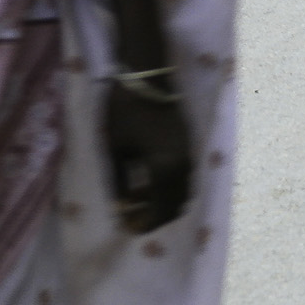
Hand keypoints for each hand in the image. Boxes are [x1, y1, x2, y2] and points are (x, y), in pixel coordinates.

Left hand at [105, 82, 191, 233]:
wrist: (146, 77)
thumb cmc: (125, 111)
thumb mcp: (115, 150)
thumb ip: (119, 183)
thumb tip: (120, 209)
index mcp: (164, 169)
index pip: (160, 211)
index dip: (145, 224)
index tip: (127, 227)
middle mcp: (183, 165)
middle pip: (177, 205)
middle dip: (156, 216)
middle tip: (133, 217)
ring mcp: (189, 153)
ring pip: (184, 191)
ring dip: (165, 202)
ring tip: (140, 198)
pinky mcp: (189, 144)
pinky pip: (186, 177)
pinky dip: (171, 187)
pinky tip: (150, 179)